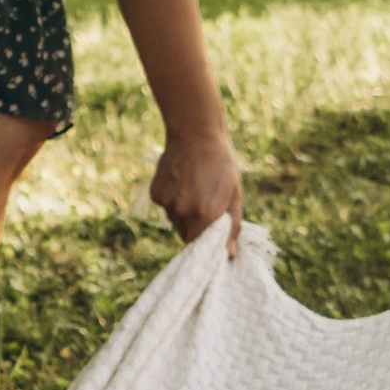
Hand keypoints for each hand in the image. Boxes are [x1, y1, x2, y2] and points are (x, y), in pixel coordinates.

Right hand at [150, 126, 241, 244]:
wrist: (196, 134)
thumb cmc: (221, 164)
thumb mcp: (234, 195)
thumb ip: (232, 228)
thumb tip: (230, 255)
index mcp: (205, 215)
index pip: (198, 243)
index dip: (204, 236)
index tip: (208, 226)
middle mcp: (182, 212)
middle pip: (184, 233)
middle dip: (193, 224)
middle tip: (202, 201)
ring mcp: (166, 203)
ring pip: (173, 219)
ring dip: (181, 210)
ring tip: (192, 187)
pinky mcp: (155, 193)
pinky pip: (164, 205)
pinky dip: (170, 198)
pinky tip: (179, 180)